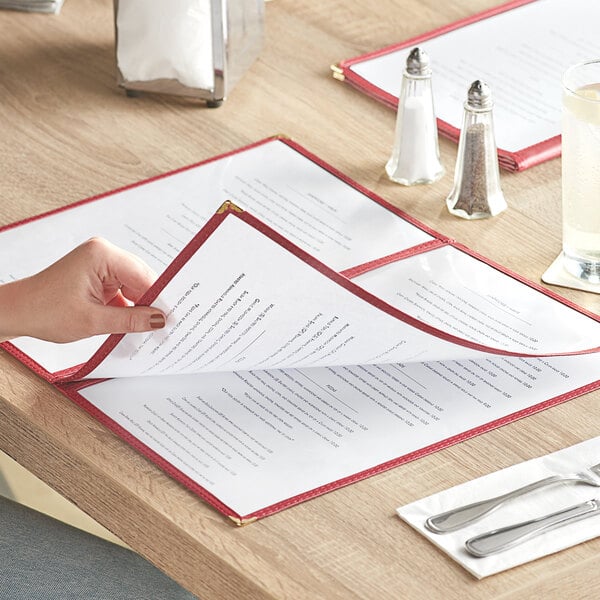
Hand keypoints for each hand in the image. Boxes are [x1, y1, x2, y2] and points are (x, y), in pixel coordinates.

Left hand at [0, 237, 165, 342]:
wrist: (18, 312)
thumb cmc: (44, 310)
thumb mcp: (93, 320)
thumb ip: (131, 319)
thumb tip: (159, 319)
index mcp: (102, 255)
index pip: (144, 275)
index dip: (159, 298)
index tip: (171, 318)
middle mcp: (103, 253)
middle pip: (141, 278)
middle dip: (149, 302)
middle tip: (162, 326)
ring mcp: (101, 263)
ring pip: (134, 285)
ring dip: (138, 305)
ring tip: (145, 326)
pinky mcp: (98, 274)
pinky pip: (123, 288)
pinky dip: (127, 305)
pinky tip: (131, 321)